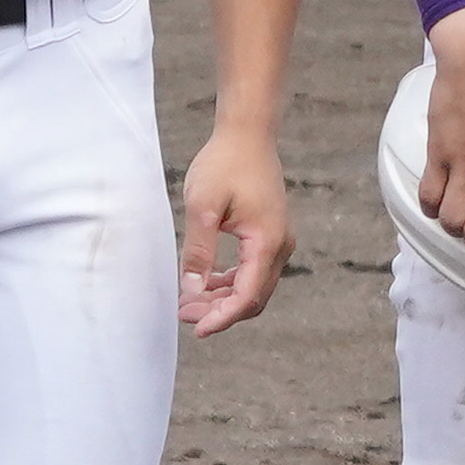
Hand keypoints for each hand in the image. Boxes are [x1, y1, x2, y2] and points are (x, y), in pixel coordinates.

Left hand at [180, 123, 293, 337]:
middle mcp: (280, 246)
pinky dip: (232, 283)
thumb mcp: (202, 207)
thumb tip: (191, 290)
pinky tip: (207, 283)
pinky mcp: (271, 234)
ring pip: (254, 287)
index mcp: (267, 243)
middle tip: (184, 316)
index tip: (196, 329)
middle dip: (220, 313)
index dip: (222, 318)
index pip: (246, 296)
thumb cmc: (225, 164)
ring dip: (224, 300)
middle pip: (254, 298)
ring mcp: (279, 241)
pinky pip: (254, 271)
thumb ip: (198, 252)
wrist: (248, 135)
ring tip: (190, 303)